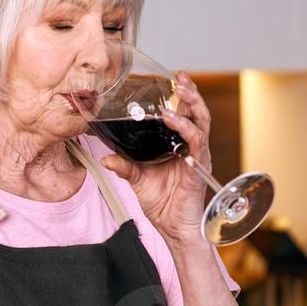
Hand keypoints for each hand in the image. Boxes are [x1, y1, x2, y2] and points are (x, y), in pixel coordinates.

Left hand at [100, 71, 211, 243]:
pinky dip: (187, 131)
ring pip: (201, 122)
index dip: (180, 96)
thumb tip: (104, 158)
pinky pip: (197, 144)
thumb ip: (124, 166)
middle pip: (195, 112)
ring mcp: (197, 156)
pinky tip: (176, 121)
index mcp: (177, 146)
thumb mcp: (137, 181)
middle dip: (190, 92)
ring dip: (192, 104)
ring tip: (180, 91)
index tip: (173, 78)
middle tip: (181, 77)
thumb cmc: (161, 204)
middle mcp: (190, 148)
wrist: (174, 228)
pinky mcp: (199, 168)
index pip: (183, 115)